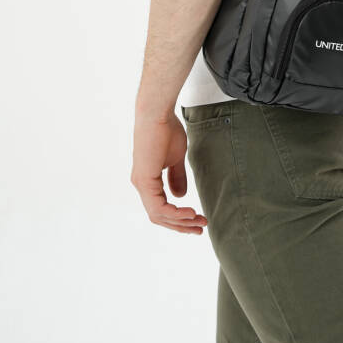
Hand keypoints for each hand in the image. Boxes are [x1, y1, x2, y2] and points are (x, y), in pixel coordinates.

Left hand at [131, 113, 207, 234]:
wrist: (157, 114)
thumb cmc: (166, 130)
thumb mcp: (175, 158)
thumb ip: (176, 176)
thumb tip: (179, 196)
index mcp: (148, 181)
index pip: (161, 208)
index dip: (179, 218)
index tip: (198, 219)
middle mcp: (141, 185)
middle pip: (160, 216)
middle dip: (182, 225)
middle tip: (201, 228)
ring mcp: (141, 184)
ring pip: (159, 215)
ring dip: (181, 222)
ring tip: (199, 221)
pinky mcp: (144, 180)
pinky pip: (159, 207)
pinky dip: (175, 214)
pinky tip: (190, 212)